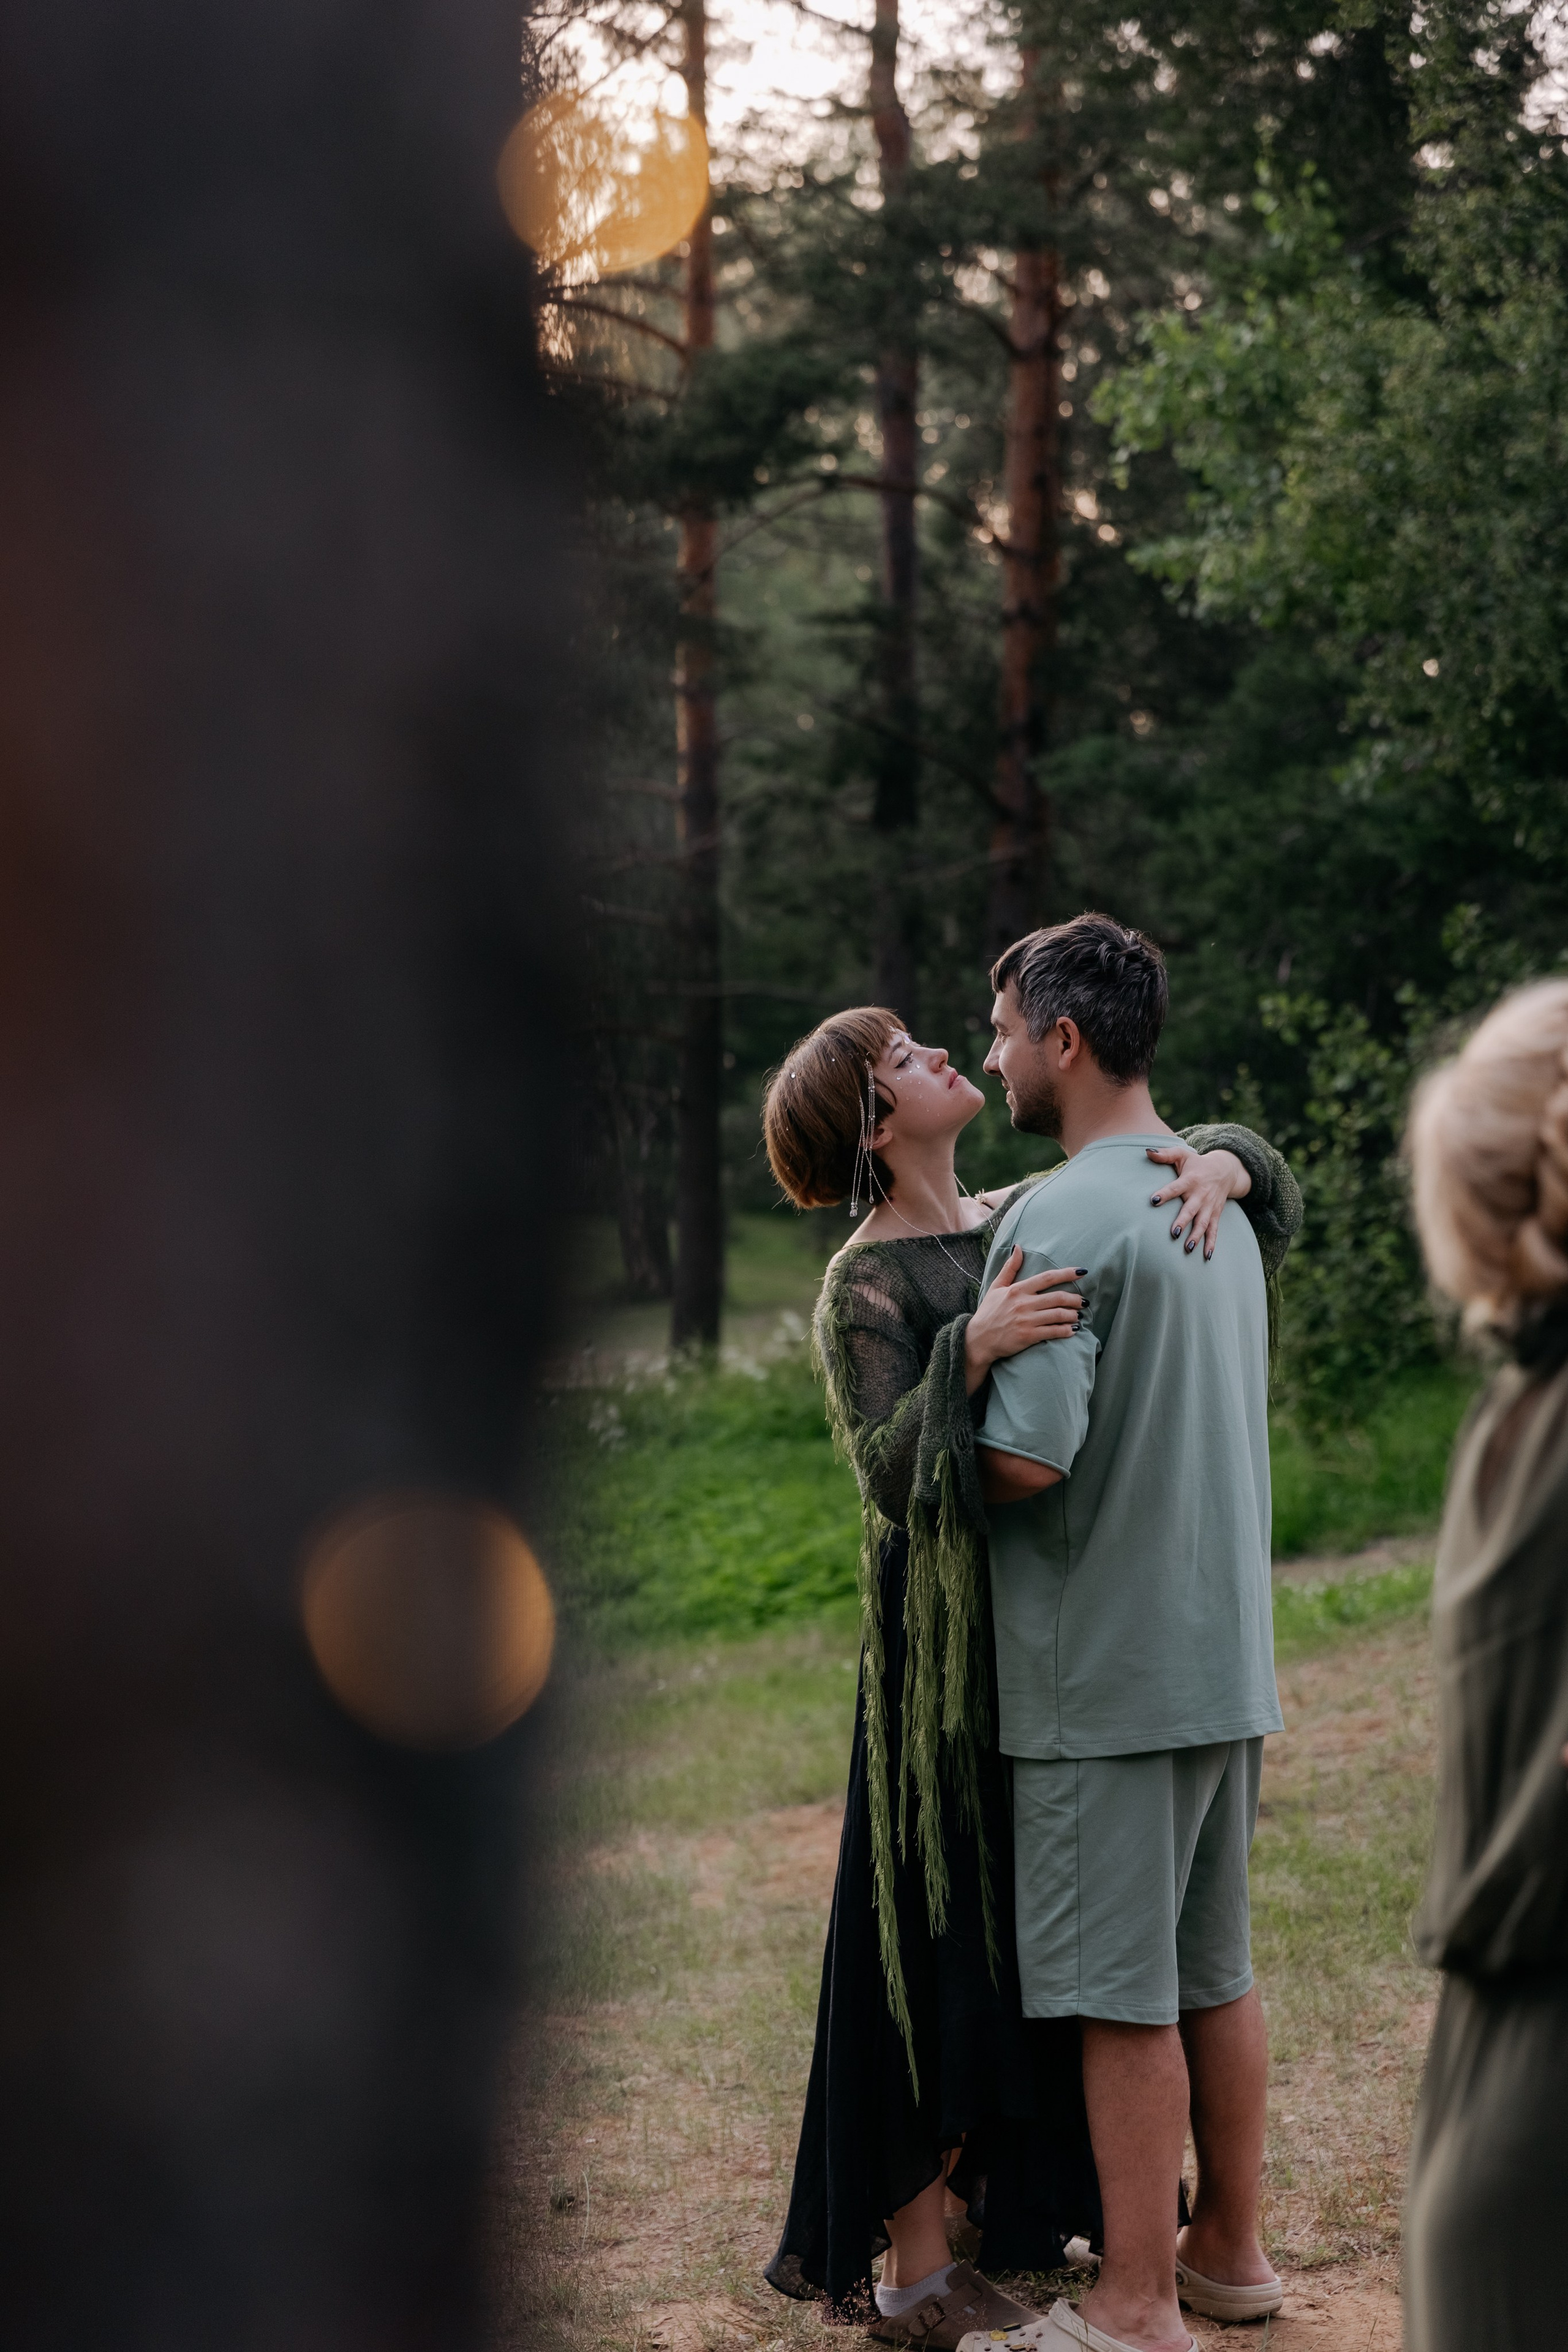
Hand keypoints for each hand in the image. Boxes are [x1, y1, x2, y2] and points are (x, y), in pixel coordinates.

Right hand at [964, 1248, 1084, 1394]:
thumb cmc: (988, 1313)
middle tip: (1084, 1301)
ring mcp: (1026, 1320)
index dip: (1067, 1274)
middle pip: (1057, 1297)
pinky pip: (1053, 1331)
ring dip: (1072, 1315)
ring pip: (1058, 1315)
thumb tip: (1018, 1247)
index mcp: (1017, 1289)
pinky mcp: (1028, 1336)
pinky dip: (1066, 1331)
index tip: (1082, 1272)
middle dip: (1075, 1299)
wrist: (978, 1340)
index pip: (1047, 1278)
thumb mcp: (996, 1287)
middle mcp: (1023, 1303)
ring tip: (1078, 1316)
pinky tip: (1072, 1330)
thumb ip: (1009, 1268)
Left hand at [1146, 1145, 1249, 1261]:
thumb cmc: (1197, 1163)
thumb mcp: (1182, 1155)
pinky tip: (1207, 1256)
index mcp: (1190, 1180)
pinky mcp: (1215, 1214)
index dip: (1165, 1193)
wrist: (1225, 1169)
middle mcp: (1200, 1195)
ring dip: (1196, 1236)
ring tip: (1188, 1248)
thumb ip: (1165, 1154)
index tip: (1153, 1200)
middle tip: (1174, 1233)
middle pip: (1191, 1210)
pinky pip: (1214, 1230)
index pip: (1175, 1187)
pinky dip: (1211, 1243)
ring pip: (1203, 1223)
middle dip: (1183, 1221)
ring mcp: (1209, 1206)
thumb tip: (1146, 1152)